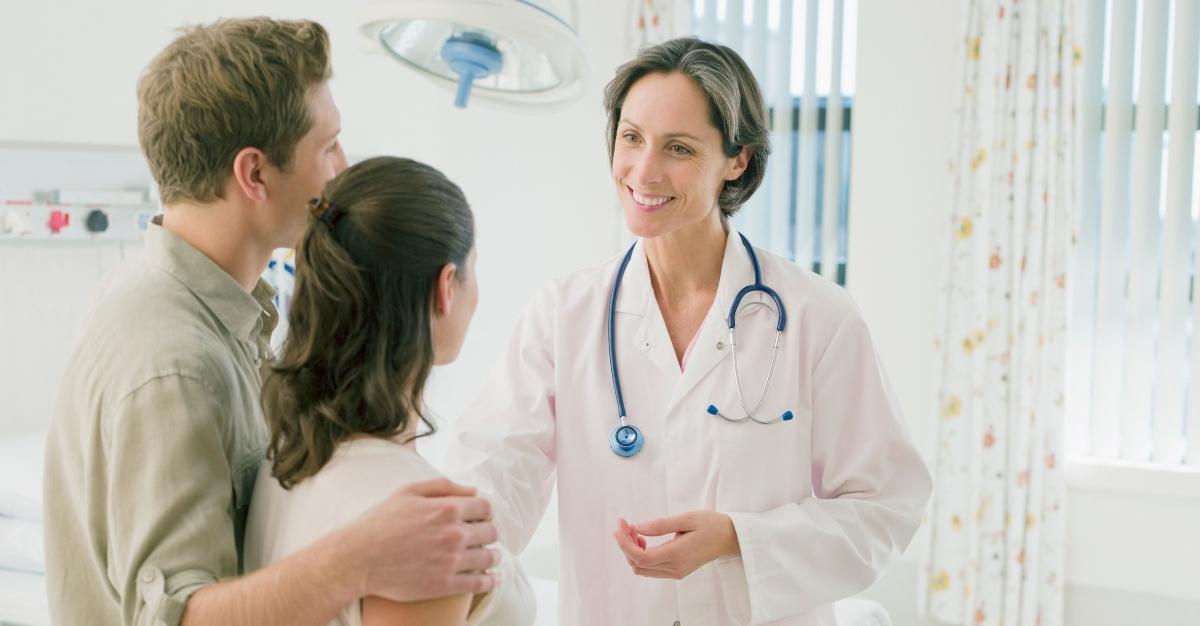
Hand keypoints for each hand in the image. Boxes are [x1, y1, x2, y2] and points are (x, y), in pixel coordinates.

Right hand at [349, 478, 500, 601]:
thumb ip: (443, 486)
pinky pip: (479, 583)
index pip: (485, 507)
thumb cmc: (380, 522)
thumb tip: (473, 491)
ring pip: (488, 557)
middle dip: (489, 533)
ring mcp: (451, 561)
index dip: (485, 512)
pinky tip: (492, 579)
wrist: (357, 559)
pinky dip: (490, 581)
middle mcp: (453, 534)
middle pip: (490, 532)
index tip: (482, 517)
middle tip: (485, 537)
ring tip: (491, 557)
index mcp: (447, 508)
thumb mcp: (408, 492)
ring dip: (493, 556)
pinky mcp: (445, 584)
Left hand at [612, 511, 740, 579]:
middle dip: (626, 544)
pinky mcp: (677, 571)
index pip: (641, 557)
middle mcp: (675, 568)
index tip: (619, 527)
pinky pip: (651, 569)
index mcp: (677, 554)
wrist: (729, 538)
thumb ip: (661, 525)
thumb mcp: (686, 518)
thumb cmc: (711, 524)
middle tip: (626, 524)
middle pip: (638, 565)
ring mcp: (676, 572)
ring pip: (643, 569)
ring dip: (633, 550)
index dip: (624, 544)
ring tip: (635, 530)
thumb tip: (638, 527)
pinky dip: (642, 555)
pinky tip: (645, 539)